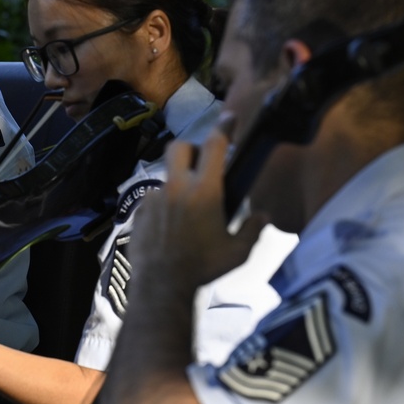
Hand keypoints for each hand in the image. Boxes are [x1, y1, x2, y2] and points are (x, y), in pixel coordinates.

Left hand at [130, 115, 267, 296]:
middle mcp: (177, 187)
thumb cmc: (204, 268)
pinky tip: (169, 227)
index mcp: (204, 191)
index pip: (214, 145)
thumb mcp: (237, 253)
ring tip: (185, 211)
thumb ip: (253, 230)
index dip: (223, 127)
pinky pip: (153, 200)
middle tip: (200, 166)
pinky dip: (163, 206)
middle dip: (190, 149)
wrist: (161, 285)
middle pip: (178, 147)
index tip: (230, 118)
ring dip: (177, 185)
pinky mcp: (140, 212)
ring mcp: (155, 198)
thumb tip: (264, 216)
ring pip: (165, 177)